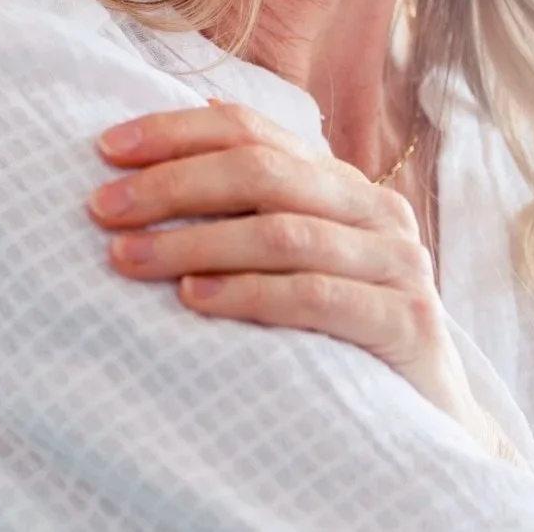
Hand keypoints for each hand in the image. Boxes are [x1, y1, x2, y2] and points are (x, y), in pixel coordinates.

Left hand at [87, 100, 485, 438]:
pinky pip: (315, 296)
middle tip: (102, 208)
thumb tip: (194, 110)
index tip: (106, 149)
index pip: (252, 131)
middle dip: (172, 184)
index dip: (176, 132)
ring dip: (194, 242)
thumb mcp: (302, 255)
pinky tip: (194, 299)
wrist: (432, 422)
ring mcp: (396, 263)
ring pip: (281, 232)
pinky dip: (247, 293)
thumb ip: (261, 199)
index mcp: (343, 182)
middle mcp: (375, 209)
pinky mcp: (405, 321)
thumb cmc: (344, 331)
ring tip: (127, 257)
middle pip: (261, 172)